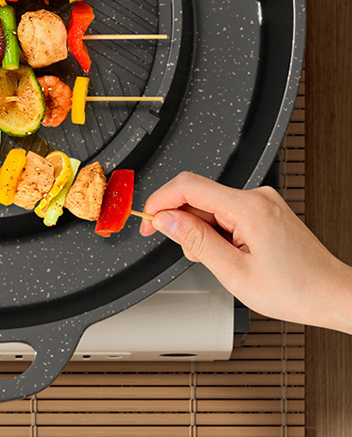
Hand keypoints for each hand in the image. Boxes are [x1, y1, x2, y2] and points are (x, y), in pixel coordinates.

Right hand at [141, 172, 351, 331]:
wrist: (332, 295)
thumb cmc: (295, 289)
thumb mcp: (235, 273)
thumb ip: (196, 241)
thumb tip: (166, 220)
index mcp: (249, 207)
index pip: (188, 186)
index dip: (160, 201)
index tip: (147, 220)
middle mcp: (257, 197)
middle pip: (199, 196)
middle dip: (184, 224)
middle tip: (192, 255)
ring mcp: (263, 202)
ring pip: (213, 206)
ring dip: (204, 232)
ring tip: (223, 263)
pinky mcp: (265, 210)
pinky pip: (228, 212)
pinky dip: (219, 232)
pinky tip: (231, 255)